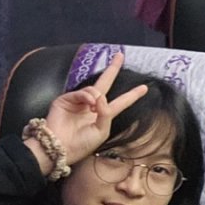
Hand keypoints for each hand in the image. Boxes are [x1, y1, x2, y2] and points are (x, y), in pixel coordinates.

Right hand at [42, 52, 148, 168]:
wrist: (60, 148)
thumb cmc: (81, 144)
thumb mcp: (101, 131)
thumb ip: (106, 113)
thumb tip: (101, 96)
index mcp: (103, 115)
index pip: (121, 102)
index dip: (132, 95)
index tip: (145, 88)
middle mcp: (91, 105)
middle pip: (105, 83)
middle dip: (113, 69)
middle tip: (120, 56)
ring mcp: (79, 101)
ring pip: (94, 89)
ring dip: (97, 96)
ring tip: (94, 108)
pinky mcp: (66, 99)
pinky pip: (81, 92)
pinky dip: (87, 96)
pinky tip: (90, 103)